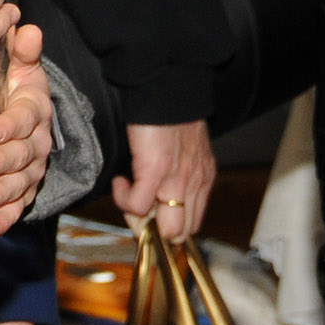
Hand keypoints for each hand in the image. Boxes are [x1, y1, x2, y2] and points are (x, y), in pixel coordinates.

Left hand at [0, 25, 55, 238]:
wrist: (19, 111)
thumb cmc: (11, 85)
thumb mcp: (17, 65)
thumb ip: (21, 51)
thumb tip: (25, 26)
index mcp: (33, 109)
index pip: (24, 119)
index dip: (8, 127)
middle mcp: (36, 142)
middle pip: (22, 156)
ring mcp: (29, 168)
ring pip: (18, 185)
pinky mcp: (19, 189)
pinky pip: (14, 206)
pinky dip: (0, 219)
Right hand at [113, 120, 214, 239]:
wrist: (168, 90)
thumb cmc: (173, 115)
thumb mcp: (186, 150)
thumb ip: (180, 172)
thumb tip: (158, 191)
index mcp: (203, 180)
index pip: (192, 225)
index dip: (167, 225)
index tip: (149, 213)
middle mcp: (195, 185)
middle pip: (179, 234)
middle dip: (154, 229)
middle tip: (135, 208)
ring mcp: (177, 181)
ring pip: (164, 228)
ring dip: (139, 218)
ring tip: (128, 194)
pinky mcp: (155, 172)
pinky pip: (136, 206)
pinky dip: (124, 199)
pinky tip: (122, 181)